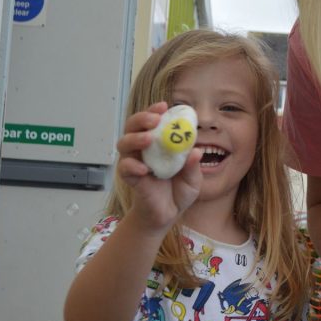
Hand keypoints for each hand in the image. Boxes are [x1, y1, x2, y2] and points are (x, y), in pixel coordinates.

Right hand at [116, 103, 201, 230]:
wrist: (166, 215)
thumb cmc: (178, 192)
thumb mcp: (193, 180)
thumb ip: (194, 167)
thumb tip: (196, 151)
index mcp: (160, 142)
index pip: (153, 120)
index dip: (155, 110)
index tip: (165, 106)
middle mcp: (144, 148)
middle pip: (133, 125)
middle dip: (142, 118)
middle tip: (154, 120)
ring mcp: (134, 161)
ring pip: (124, 142)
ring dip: (135, 138)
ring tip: (148, 139)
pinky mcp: (129, 177)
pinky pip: (124, 167)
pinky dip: (132, 165)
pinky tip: (143, 169)